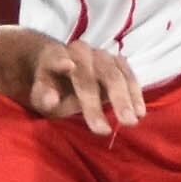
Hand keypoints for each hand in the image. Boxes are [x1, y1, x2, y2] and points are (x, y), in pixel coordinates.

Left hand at [10, 34, 145, 133]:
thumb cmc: (51, 86)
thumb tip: (51, 100)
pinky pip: (128, 75)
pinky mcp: (117, 61)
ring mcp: (100, 54)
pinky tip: (140, 112)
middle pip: (88, 74)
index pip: (55, 57)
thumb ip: (43, 96)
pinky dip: (135, 93)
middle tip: (102, 131)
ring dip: (124, 98)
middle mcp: (79, 51)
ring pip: (114, 73)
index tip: (68, 67)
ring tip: (131, 122)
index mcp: (54, 55)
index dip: (60, 61)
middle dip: (95, 102)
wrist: (65, 67)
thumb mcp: (40, 94)